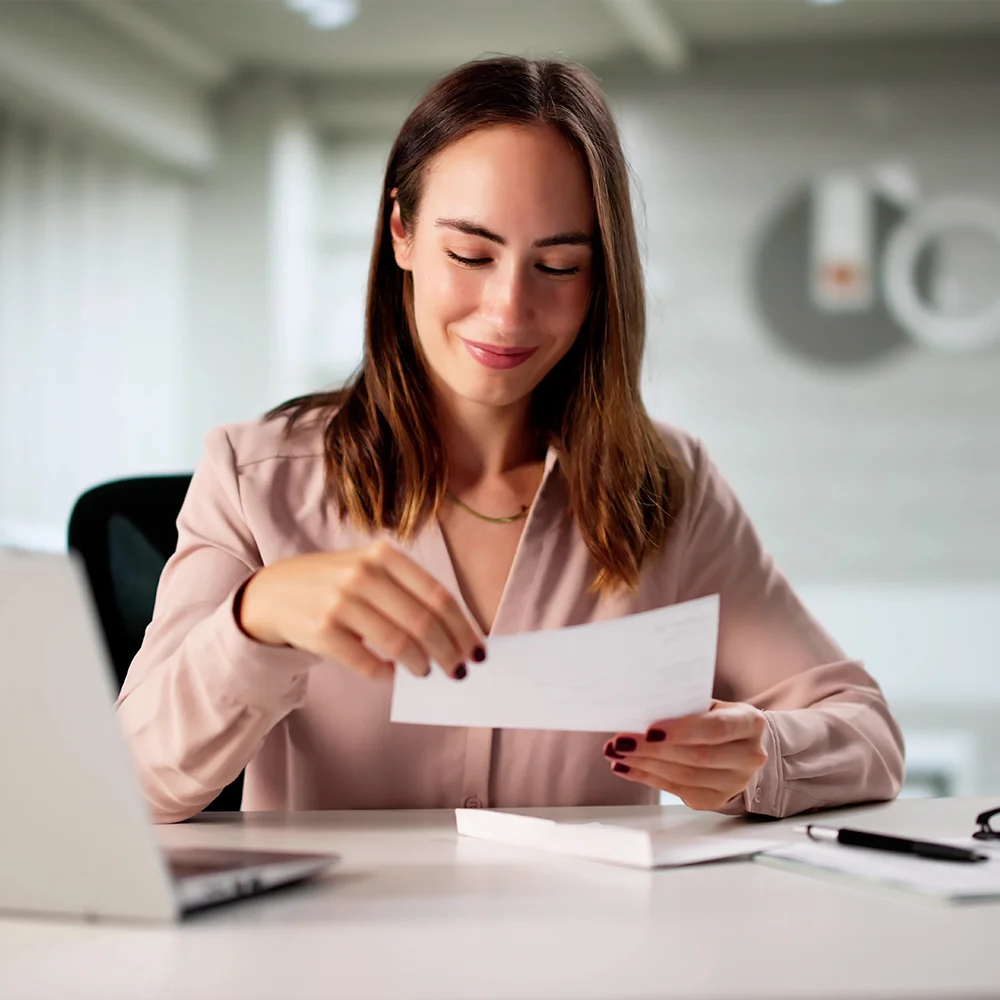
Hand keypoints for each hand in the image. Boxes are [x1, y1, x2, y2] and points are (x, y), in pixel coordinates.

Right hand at [238, 540, 484, 682]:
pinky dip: (386, 673)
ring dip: (420, 665)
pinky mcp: (322, 630)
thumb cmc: (335, 582)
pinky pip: (367, 662)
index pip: (437, 596)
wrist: (273, 593)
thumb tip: (453, 635)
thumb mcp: (369, 569)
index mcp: (384, 555)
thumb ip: (406, 593)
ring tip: (426, 672)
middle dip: (448, 652)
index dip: (462, 627)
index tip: (476, 651)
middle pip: (423, 622)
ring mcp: (340, 601)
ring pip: (399, 643)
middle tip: (458, 671)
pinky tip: (392, 673)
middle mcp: (363, 574)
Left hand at [604, 700, 767, 810]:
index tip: (650, 730)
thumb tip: (640, 713)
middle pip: (696, 756)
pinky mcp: (717, 799)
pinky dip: (648, 778)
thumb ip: (684, 708)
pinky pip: (677, 791)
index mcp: (750, 723)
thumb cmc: (716, 718)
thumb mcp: (709, 705)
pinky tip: (627, 768)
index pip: (716, 728)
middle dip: (652, 750)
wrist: (739, 744)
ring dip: (644, 765)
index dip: (682, 730)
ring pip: (684, 777)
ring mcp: (736, 782)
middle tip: (620, 742)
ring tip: (616, 754)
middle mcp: (749, 756)